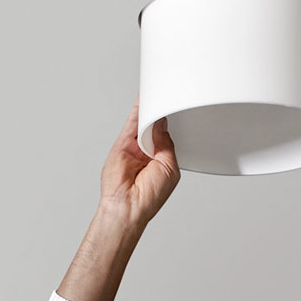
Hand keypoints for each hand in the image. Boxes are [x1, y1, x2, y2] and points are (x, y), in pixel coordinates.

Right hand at [99, 94, 180, 228]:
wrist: (129, 205)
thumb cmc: (150, 196)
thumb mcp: (169, 167)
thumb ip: (166, 144)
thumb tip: (162, 125)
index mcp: (162, 159)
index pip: (167, 136)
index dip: (171, 124)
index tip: (178, 110)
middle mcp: (148, 152)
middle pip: (155, 126)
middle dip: (162, 114)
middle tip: (168, 99)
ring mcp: (134, 147)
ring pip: (144, 122)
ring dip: (151, 109)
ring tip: (158, 95)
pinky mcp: (122, 144)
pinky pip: (131, 124)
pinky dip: (137, 111)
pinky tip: (144, 100)